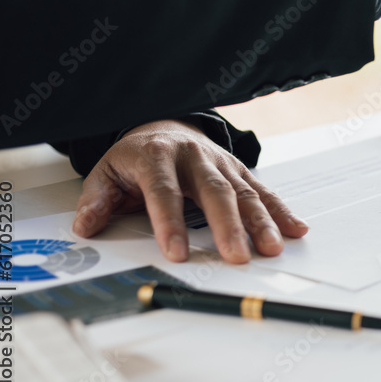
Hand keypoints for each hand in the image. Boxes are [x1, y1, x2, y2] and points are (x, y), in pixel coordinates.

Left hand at [71, 120, 308, 263]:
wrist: (166, 125)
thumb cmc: (137, 157)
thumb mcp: (107, 172)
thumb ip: (97, 198)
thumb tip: (86, 225)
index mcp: (157, 156)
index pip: (163, 191)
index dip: (170, 223)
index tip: (177, 253)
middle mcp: (194, 157)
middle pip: (214, 191)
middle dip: (228, 226)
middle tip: (236, 256)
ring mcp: (221, 162)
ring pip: (243, 191)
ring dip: (261, 221)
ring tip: (271, 247)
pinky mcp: (239, 170)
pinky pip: (262, 190)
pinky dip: (281, 211)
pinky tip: (294, 229)